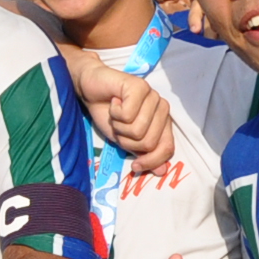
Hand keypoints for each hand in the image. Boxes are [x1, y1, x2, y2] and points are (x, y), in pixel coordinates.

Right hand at [60, 49, 174, 169]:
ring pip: (138, 130)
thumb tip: (162, 171)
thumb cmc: (109, 115)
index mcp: (163, 123)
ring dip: (119, 127)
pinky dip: (114, 113)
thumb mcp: (125, 141)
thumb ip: (143, 154)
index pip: (167, 149)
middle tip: (119, 126)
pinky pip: (128, 115)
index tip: (134, 166)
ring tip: (116, 114)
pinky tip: (114, 102)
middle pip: (149, 142)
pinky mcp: (140, 86)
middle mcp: (162, 109)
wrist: (91, 91)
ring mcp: (153, 96)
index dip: (151, 161)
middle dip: (126, 140)